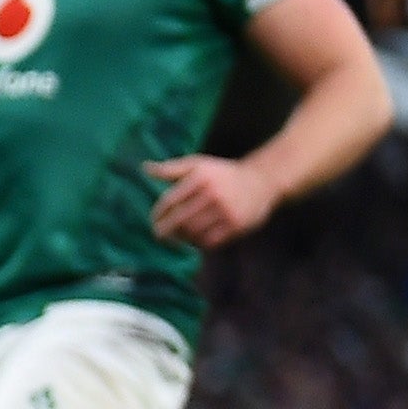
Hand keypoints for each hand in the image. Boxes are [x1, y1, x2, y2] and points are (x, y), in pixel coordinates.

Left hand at [145, 153, 278, 247]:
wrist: (262, 180)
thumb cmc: (223, 173)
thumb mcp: (198, 164)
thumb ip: (172, 168)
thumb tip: (145, 168)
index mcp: (200, 177)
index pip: (170, 200)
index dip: (158, 214)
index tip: (152, 220)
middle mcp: (212, 194)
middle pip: (180, 219)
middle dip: (165, 230)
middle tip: (158, 236)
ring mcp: (226, 210)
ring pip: (194, 232)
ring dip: (182, 238)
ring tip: (176, 237)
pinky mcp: (237, 225)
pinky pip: (211, 240)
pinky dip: (199, 244)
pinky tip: (194, 241)